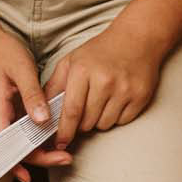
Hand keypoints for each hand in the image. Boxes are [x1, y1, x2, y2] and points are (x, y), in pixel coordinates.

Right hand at [0, 19, 70, 181]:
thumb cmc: (1, 51)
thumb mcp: (21, 69)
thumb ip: (32, 95)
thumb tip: (43, 121)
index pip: (6, 146)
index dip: (20, 163)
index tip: (38, 173)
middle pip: (14, 149)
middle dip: (40, 158)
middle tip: (67, 157)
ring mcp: (1, 114)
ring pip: (19, 141)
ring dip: (40, 148)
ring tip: (65, 148)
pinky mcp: (7, 110)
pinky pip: (21, 130)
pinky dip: (36, 136)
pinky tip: (53, 133)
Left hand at [46, 21, 164, 147]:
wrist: (137, 39)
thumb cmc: (100, 51)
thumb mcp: (71, 61)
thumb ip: (55, 85)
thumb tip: (41, 110)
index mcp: (83, 70)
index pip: (71, 110)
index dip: (64, 130)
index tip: (59, 143)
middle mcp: (104, 80)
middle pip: (87, 121)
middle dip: (80, 124)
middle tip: (82, 112)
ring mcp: (124, 89)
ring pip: (104, 124)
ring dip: (98, 120)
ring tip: (100, 101)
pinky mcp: (140, 96)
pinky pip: (122, 121)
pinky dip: (116, 117)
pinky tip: (115, 100)